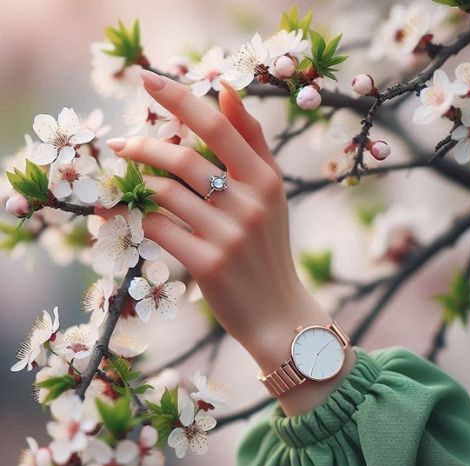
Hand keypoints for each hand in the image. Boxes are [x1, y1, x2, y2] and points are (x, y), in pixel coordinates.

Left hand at [105, 70, 353, 415]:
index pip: (218, 126)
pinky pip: (158, 228)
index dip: (180, 98)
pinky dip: (140, 220)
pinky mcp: (207, 264)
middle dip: (143, 146)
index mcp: (266, 179)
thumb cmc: (268, 249)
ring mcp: (229, 235)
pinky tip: (137, 220)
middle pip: (181, 159)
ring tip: (132, 190)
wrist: (278, 312)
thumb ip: (252, 143)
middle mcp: (250, 203)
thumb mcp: (271, 195)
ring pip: (163, 194)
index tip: (147, 79)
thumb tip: (227, 93)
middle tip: (121, 144)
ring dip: (140, 189)